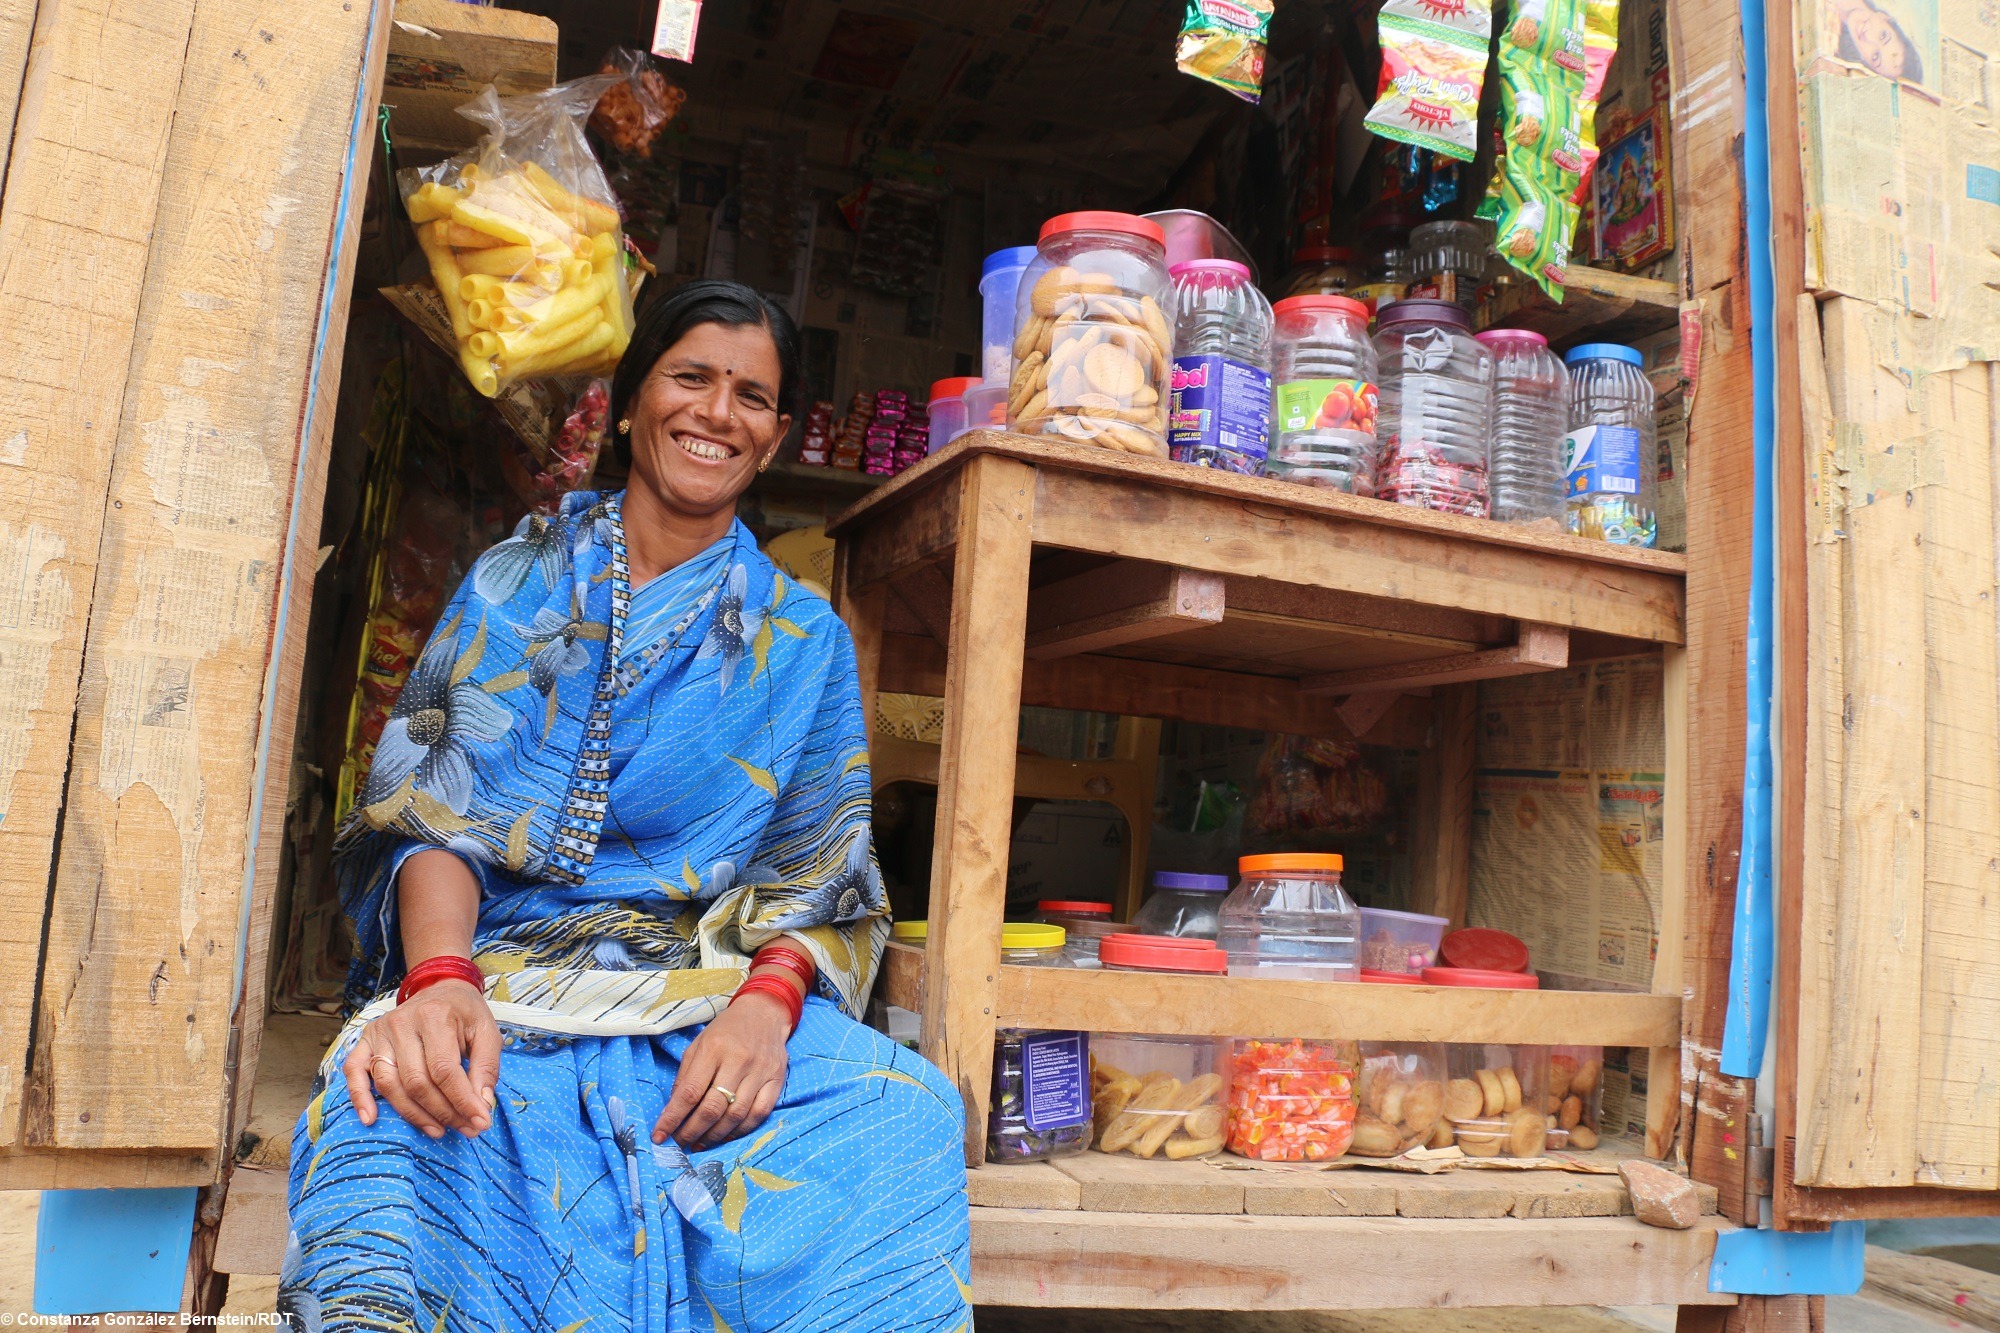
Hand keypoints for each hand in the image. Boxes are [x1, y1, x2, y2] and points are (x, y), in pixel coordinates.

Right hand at [342, 980, 500, 1139]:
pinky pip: (354, 1072)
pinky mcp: (365, 1041)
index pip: (445, 1070)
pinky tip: (370, 1119)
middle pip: (417, 1082)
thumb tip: (482, 1106)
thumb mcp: (487, 1031)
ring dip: (413, 1115)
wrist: (440, 987)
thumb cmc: (465, 1013)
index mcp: (435, 1015)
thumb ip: (487, 1067)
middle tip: (465, 1129)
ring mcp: (379, 1032)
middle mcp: (402, 1022)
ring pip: (390, 1084)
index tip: (480, 1123)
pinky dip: (359, 1097)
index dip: (462, 1101)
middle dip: (443, 1112)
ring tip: (438, 1130)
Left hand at [653, 990, 789, 1150]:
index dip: (672, 1118)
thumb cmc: (726, 1030)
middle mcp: (738, 1061)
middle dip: (692, 1131)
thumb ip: (685, 1076)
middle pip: (712, 1108)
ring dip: (715, 1136)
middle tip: (680, 1143)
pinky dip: (741, 1131)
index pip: (689, 1092)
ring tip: (700, 1143)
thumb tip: (673, 1111)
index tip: (659, 1136)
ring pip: (736, 1115)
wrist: (764, 1013)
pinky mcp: (777, 1080)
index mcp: (713, 1049)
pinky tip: (727, 1135)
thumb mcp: (698, 1044)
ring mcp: (760, 1072)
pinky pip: (759, 1114)